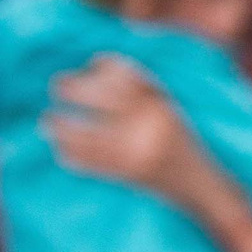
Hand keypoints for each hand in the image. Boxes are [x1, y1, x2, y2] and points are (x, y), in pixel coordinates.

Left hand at [46, 57, 220, 217]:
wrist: (203, 188)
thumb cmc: (183, 144)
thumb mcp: (171, 111)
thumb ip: (143, 88)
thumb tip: (98, 64)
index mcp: (162, 108)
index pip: (127, 78)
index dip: (103, 67)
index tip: (89, 63)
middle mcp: (151, 127)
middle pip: (103, 100)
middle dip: (75, 90)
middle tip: (57, 86)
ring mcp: (139, 152)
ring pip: (88, 134)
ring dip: (62, 127)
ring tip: (48, 120)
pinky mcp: (130, 175)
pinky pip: (90, 163)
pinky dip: (70, 154)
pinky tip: (60, 147)